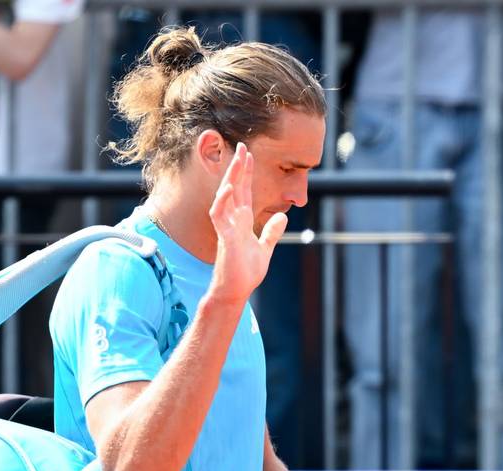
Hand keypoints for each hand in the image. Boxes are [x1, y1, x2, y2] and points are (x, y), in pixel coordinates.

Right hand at [208, 142, 287, 304]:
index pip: (244, 192)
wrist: (235, 292)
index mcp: (241, 222)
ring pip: (225, 198)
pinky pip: (220, 216)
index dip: (246, 173)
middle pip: (234, 189)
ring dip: (230, 178)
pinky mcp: (225, 239)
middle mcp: (232, 221)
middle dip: (238, 168)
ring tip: (236, 161)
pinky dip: (224, 202)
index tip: (248, 154)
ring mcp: (227, 229)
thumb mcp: (264, 249)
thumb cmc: (245, 273)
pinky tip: (230, 188)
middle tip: (241, 146)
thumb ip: (271, 233)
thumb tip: (282, 217)